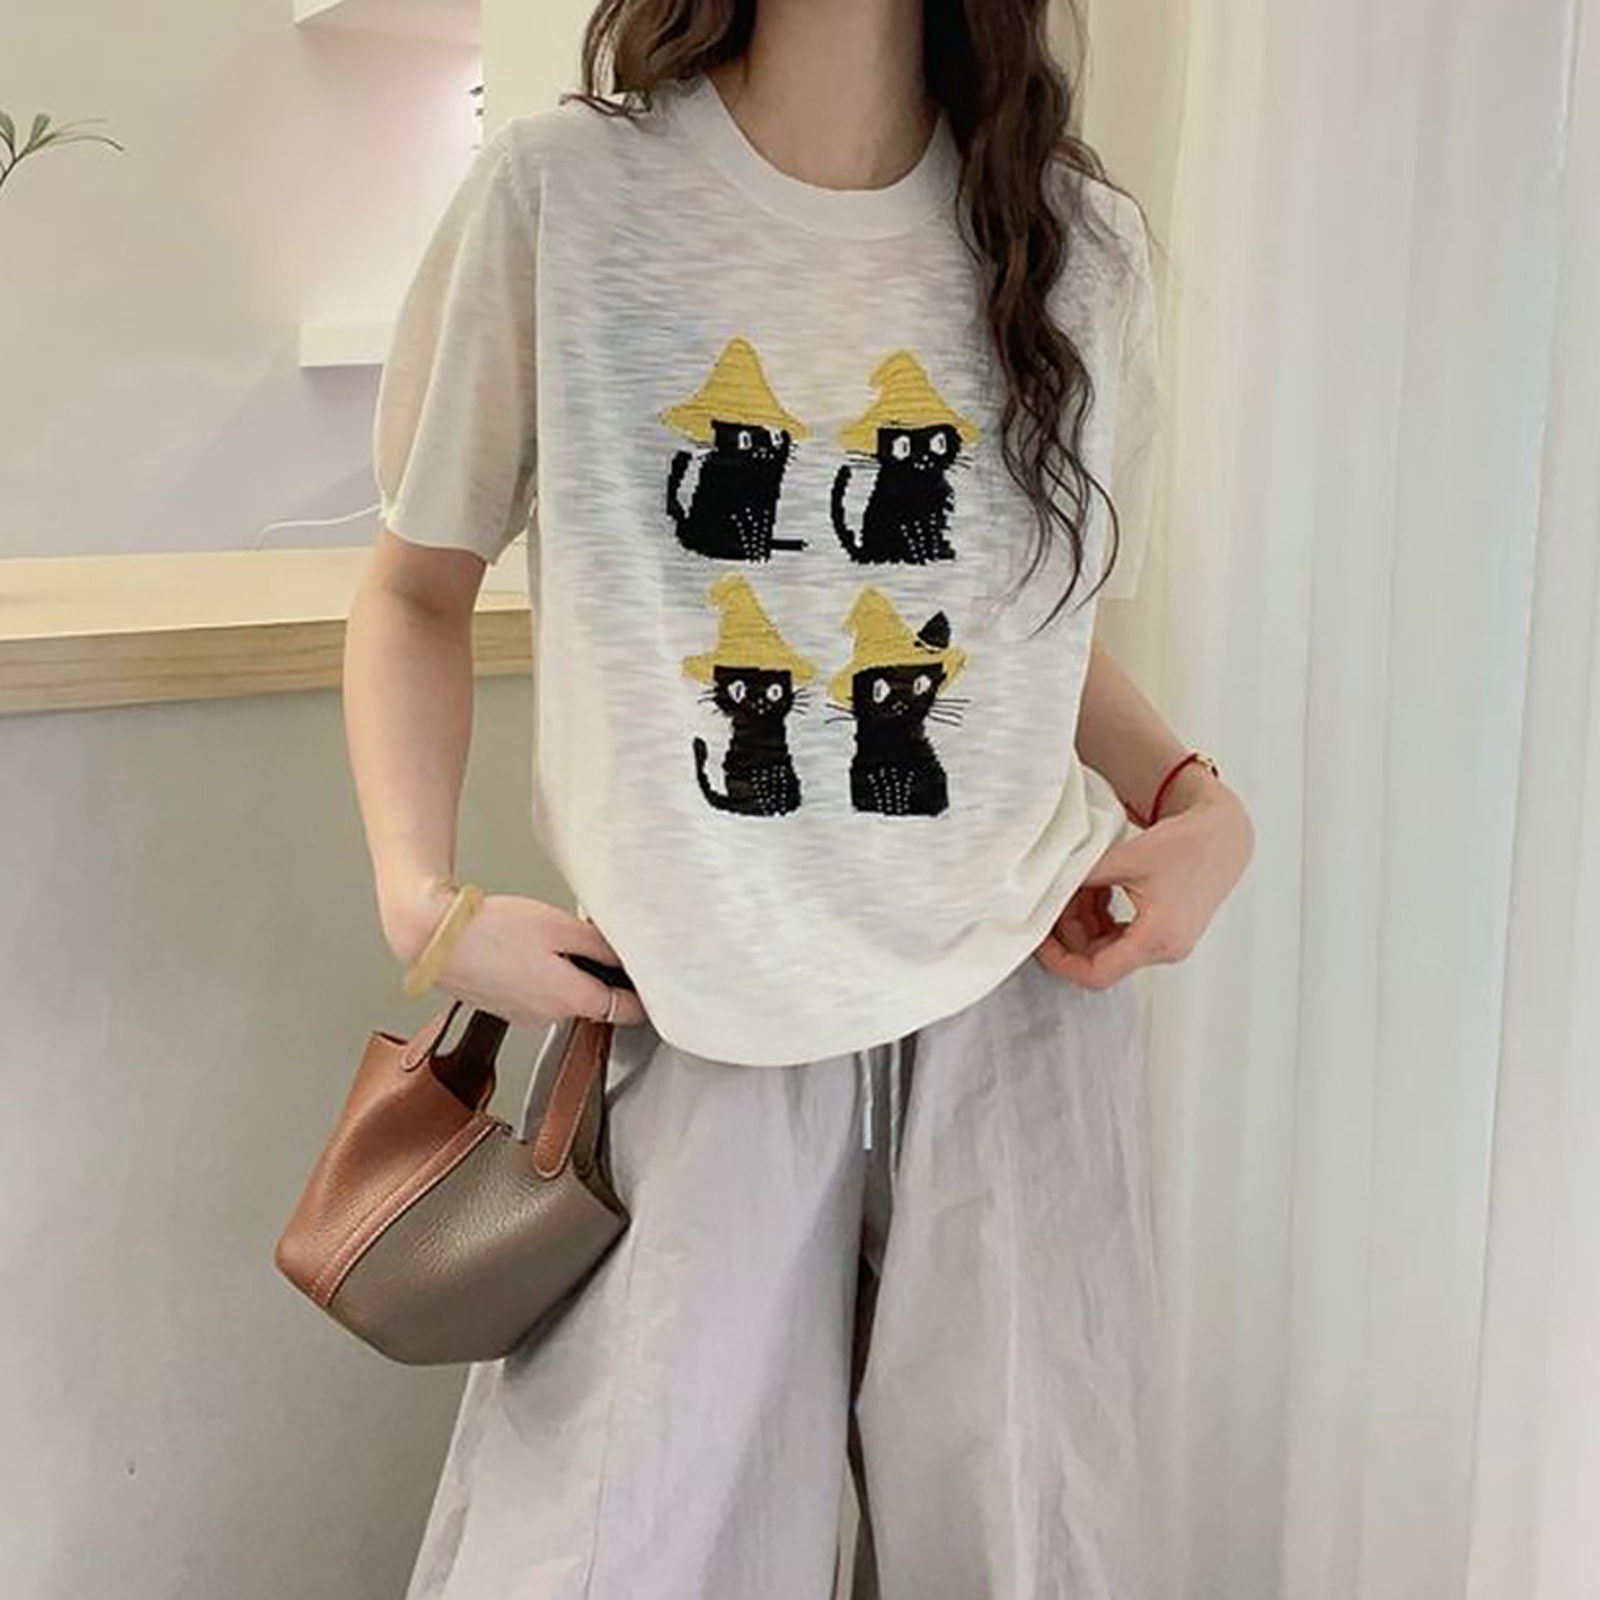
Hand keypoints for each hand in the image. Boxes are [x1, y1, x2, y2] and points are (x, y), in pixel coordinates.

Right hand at [384, 881, 647, 1027]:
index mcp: (570, 1000)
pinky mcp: (502, 1006)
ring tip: (547, 939)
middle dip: (597, 975)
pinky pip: (534, 992)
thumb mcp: (560, 927)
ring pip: (561, 995)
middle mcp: (548, 1017)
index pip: (625, 1012)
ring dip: (565, 972)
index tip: (654, 985)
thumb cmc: (493, 929)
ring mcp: (522, 1016)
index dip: (643, 998)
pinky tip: (522, 948)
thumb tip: (626, 960)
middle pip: (592, 1001)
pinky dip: (537, 974)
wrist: (432, 936)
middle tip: (592, 941)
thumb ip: (599, 946)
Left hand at [1034, 768, 1253, 988]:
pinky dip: (1102, 918)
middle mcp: (1166, 950)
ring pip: (1108, 949)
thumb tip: (1047, 887)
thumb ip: (1084, 875)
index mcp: (1157, 937)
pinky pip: (1121, 937)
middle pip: (1099, 961)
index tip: (1038, 939)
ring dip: (1085, 922)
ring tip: (1079, 887)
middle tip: (1056, 900)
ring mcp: (1167, 945)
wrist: (1224, 838)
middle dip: (1070, 933)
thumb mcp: (1126, 857)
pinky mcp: (1165, 934)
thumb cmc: (1186, 844)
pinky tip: (1096, 890)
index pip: (1096, 973)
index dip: (1060, 960)